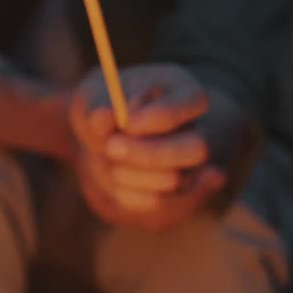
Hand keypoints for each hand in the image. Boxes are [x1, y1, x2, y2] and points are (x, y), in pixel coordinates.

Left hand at [69, 63, 239, 231]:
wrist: (101, 133)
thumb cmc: (103, 104)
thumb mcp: (95, 94)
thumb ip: (99, 103)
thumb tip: (105, 118)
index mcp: (184, 91)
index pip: (194, 101)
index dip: (160, 115)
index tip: (126, 121)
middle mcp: (196, 129)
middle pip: (198, 149)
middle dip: (151, 152)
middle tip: (111, 147)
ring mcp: (190, 165)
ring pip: (175, 179)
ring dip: (131, 172)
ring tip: (106, 154)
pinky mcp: (174, 193)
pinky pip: (155, 201)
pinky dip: (125, 190)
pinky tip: (112, 172)